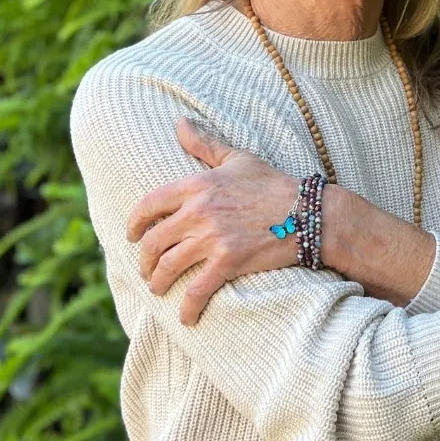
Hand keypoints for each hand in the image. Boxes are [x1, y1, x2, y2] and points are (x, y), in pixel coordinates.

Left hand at [126, 117, 304, 325]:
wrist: (307, 212)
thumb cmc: (273, 184)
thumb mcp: (237, 159)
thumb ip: (204, 144)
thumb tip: (179, 123)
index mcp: (196, 185)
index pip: (149, 205)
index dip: (134, 224)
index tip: (132, 236)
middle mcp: (198, 212)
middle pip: (154, 241)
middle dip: (145, 260)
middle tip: (147, 269)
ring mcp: (212, 238)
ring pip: (168, 267)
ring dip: (158, 282)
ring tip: (158, 289)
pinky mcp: (228, 262)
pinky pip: (197, 290)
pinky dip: (187, 308)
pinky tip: (185, 317)